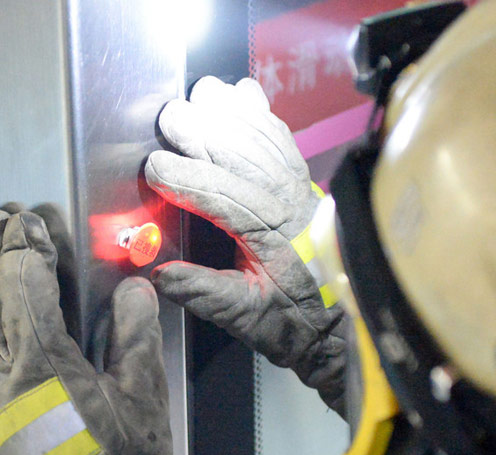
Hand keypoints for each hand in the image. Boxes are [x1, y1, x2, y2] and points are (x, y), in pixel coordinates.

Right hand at [146, 76, 346, 411]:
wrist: (343, 319)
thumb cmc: (294, 320)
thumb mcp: (246, 318)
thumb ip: (203, 293)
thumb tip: (158, 274)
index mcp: (272, 236)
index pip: (224, 197)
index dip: (186, 179)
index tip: (153, 170)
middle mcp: (288, 201)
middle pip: (242, 154)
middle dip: (202, 132)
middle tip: (166, 120)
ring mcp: (298, 185)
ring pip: (262, 136)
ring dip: (229, 113)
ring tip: (196, 97)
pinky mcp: (301, 179)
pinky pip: (281, 135)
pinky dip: (259, 112)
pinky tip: (239, 94)